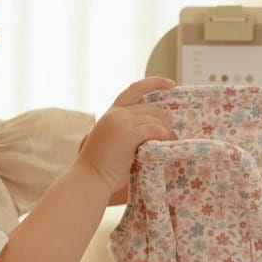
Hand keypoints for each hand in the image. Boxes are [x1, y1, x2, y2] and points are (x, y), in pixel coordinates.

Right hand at [78, 76, 175, 195]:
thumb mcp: (113, 140)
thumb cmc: (103, 167)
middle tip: (171, 136)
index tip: (171, 84)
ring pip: (154, 118)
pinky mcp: (127, 135)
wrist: (90, 179)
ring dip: (166, 131)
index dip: (154, 83)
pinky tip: (165, 144)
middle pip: (151, 108)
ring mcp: (121, 123)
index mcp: (111, 113)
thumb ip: (127, 129)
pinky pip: (153, 129)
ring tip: (168, 144)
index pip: (134, 89)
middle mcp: (116, 114)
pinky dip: (163, 136)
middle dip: (165, 121)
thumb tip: (155, 129)